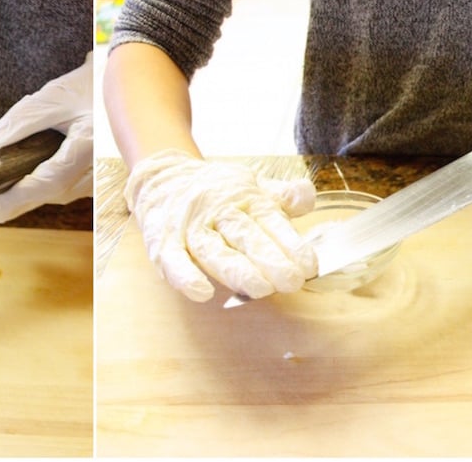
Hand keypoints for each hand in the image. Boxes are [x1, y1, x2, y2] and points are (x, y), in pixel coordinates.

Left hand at [0, 53, 92, 221]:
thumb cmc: (92, 87)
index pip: (51, 182)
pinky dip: (50, 177)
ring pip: (59, 193)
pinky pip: (69, 187)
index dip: (19, 197)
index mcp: (91, 144)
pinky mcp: (101, 180)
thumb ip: (15, 127)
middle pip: (52, 193)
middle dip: (21, 187)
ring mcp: (104, 178)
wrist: (128, 85)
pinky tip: (48, 157)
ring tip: (28, 154)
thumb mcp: (50, 99)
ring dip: (36, 182)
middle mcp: (102, 168)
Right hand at [124, 149, 317, 301]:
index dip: (290, 243)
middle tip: (291, 281)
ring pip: (213, 251)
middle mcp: (217, 212)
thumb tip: (307, 195)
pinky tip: (201, 293)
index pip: (270, 221)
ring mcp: (190, 228)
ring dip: (236, 270)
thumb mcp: (252, 186)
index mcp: (244, 199)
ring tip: (260, 289)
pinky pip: (173, 259)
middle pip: (245, 237)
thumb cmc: (216, 191)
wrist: (162, 177)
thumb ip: (281, 196)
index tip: (308, 265)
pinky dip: (185, 276)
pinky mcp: (163, 242)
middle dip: (269, 259)